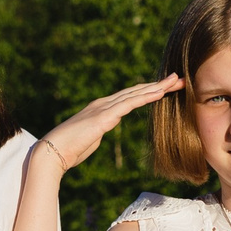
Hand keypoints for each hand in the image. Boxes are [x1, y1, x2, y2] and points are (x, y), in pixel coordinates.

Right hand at [36, 75, 182, 173]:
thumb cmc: (68, 150)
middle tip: (178, 78)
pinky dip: (145, 97)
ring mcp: (102, 108)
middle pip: (136, 91)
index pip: (129, 97)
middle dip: (158, 85)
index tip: (165, 88)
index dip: (148, 91)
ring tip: (175, 81)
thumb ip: (98, 131)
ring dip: (157, 87)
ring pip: (135, 94)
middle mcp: (103, 104)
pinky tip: (159, 93)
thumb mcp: (89, 138)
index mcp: (100, 109)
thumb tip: (101, 130)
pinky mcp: (103, 117)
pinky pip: (129, 104)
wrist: (51, 153)